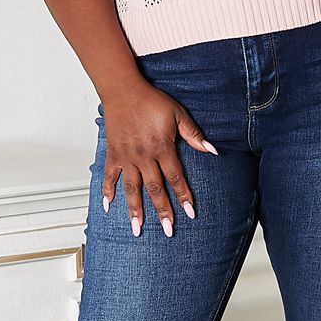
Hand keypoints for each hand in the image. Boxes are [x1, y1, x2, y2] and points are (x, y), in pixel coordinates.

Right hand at [100, 81, 217, 236]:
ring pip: (132, 189)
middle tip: (168, 230)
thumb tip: (212, 150)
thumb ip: (193, 134)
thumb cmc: (151, 100)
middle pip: (155, 189)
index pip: (176, 178)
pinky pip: (109, 176)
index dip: (183, 196)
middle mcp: (143, 156)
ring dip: (135, 210)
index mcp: (162, 148)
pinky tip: (107, 207)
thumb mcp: (178, 114)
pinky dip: (107, 192)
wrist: (123, 90)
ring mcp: (126, 157)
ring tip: (137, 229)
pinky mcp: (113, 154)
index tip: (190, 212)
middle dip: (162, 211)